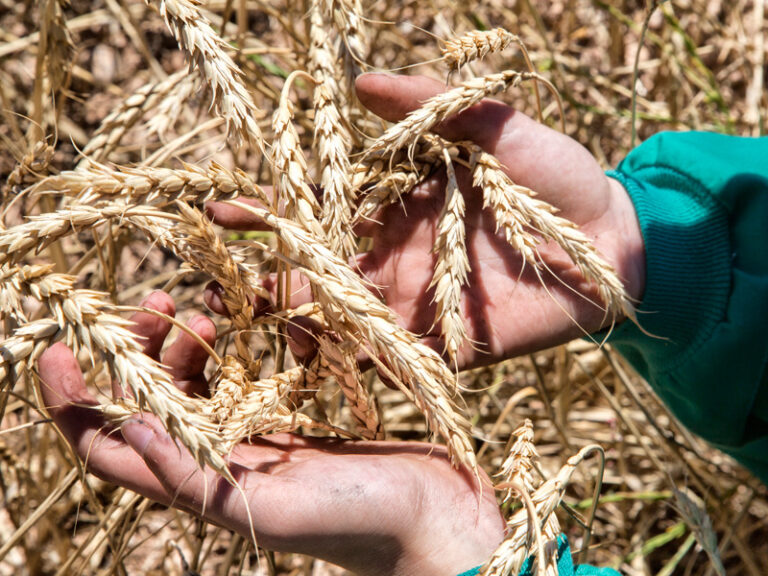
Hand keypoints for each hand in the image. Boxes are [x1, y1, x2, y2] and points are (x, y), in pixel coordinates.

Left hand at [38, 291, 504, 575]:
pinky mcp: (289, 422)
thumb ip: (201, 481)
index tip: (58, 346)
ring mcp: (253, 441)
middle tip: (155, 301)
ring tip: (193, 307)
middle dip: (136, 352)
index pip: (111, 449)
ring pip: (193, 387)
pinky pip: (242, 379)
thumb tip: (130, 430)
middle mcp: (218, 464)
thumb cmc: (364, 522)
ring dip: (180, 345)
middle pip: (149, 405)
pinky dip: (232, 349)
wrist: (433, 519)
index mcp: (203, 488)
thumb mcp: (274, 509)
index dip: (72, 403)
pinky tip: (246, 324)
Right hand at [206, 73, 645, 369]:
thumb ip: (432, 106)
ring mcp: (418, 306)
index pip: (320, 212)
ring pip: (346, 323)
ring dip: (301, 332)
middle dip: (268, 285)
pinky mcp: (449, 347)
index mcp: (398, 209)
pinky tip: (315, 374)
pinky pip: (395, 360)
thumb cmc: (558, 176)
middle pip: (320, 276)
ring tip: (254, 338)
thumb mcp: (498, 126)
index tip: (221, 211)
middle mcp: (396, 260)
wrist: (615, 243)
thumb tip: (359, 83)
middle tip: (216, 294)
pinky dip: (357, 367)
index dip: (270, 215)